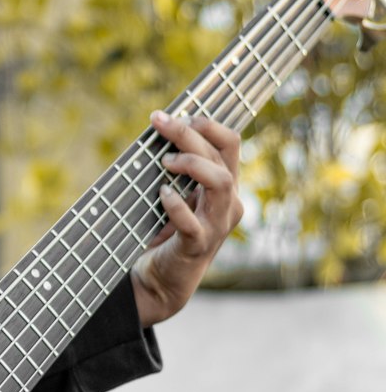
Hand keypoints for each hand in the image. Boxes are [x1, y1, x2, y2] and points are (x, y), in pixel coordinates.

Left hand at [131, 111, 243, 328]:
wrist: (161, 278)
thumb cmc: (167, 229)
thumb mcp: (177, 191)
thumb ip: (176, 165)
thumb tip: (160, 124)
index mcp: (225, 186)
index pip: (231, 143)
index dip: (207, 123)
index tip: (177, 114)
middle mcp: (228, 203)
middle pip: (222, 156)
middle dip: (190, 133)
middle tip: (160, 122)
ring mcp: (216, 225)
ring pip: (220, 182)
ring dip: (192, 163)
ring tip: (165, 161)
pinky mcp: (198, 245)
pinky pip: (192, 221)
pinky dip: (176, 203)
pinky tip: (162, 193)